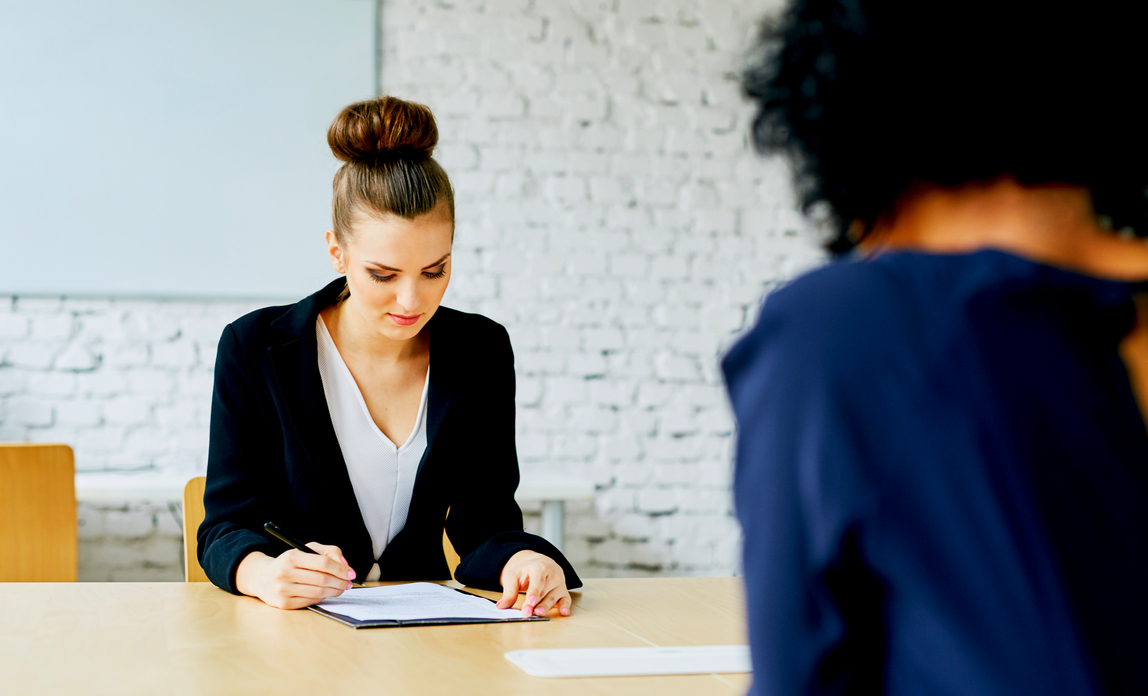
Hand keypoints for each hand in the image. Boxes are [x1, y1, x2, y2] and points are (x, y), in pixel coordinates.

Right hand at [235, 542, 355, 609]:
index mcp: (291, 557)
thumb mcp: (306, 549)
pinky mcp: (283, 604)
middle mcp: (285, 573)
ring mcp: (283, 590)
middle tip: (348, 583)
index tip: (351, 573)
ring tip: (340, 588)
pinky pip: (311, 601)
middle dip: (340, 582)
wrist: (262, 577)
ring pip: (318, 592)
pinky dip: (322, 597)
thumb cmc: (289, 562)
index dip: (341, 569)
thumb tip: (345, 565)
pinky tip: (326, 593)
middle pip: (323, 579)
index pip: (323, 563)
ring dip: (335, 591)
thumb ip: (328, 552)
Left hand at [495, 550, 571, 617]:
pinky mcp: (563, 592)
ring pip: (554, 597)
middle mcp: (552, 575)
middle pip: (544, 591)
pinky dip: (565, 607)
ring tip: (539, 614)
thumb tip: (501, 605)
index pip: (537, 580)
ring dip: (546, 607)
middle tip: (528, 613)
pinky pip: (566, 600)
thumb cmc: (526, 572)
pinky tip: (564, 613)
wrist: (540, 564)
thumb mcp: (513, 576)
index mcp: (539, 568)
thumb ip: (509, 591)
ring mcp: (559, 584)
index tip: (530, 602)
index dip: (534, 592)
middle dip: (536, 603)